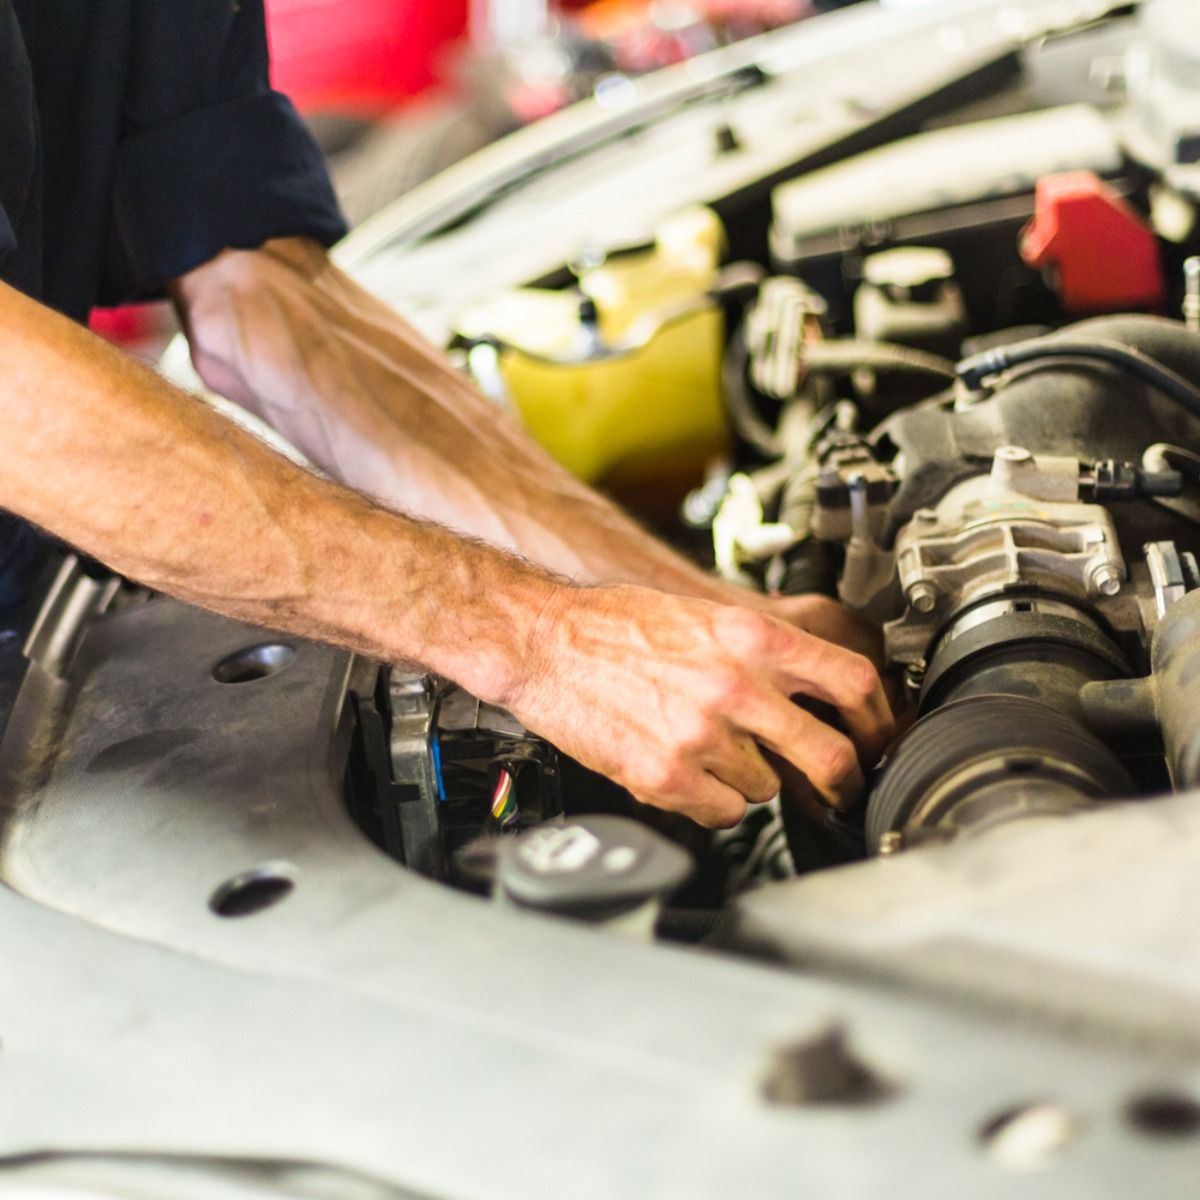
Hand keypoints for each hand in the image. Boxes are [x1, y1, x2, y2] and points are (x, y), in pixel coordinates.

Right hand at [506, 584, 893, 828]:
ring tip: (711, 750)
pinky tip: (687, 770)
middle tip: (838, 789)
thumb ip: (767, 652)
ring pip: (767, 788)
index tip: (878, 738)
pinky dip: (714, 801)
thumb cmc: (619, 625)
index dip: (878, 721)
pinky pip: (724, 811)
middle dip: (841, 782)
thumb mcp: (707, 616)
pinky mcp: (667, 776)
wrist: (545, 642)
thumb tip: (820, 692)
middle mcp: (735, 686)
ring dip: (751, 780)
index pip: (852, 683)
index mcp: (751, 637)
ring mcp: (701, 735)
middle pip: (829, 756)